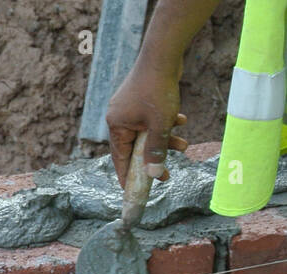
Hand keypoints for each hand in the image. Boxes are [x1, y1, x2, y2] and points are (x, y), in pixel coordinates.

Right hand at [105, 65, 189, 187]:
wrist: (163, 56)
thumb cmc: (158, 90)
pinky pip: (151, 118)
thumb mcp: (160, 125)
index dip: (127, 175)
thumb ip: (156, 151)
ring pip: (147, 132)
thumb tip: (154, 175)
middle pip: (135, 146)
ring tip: (184, 144)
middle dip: (155, 156)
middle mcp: (118, 117)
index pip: (120, 158)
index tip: (132, 190)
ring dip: (165, 140)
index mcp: (116, 126)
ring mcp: (128, 107)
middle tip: (167, 172)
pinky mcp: (140, 98)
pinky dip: (165, 123)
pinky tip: (181, 121)